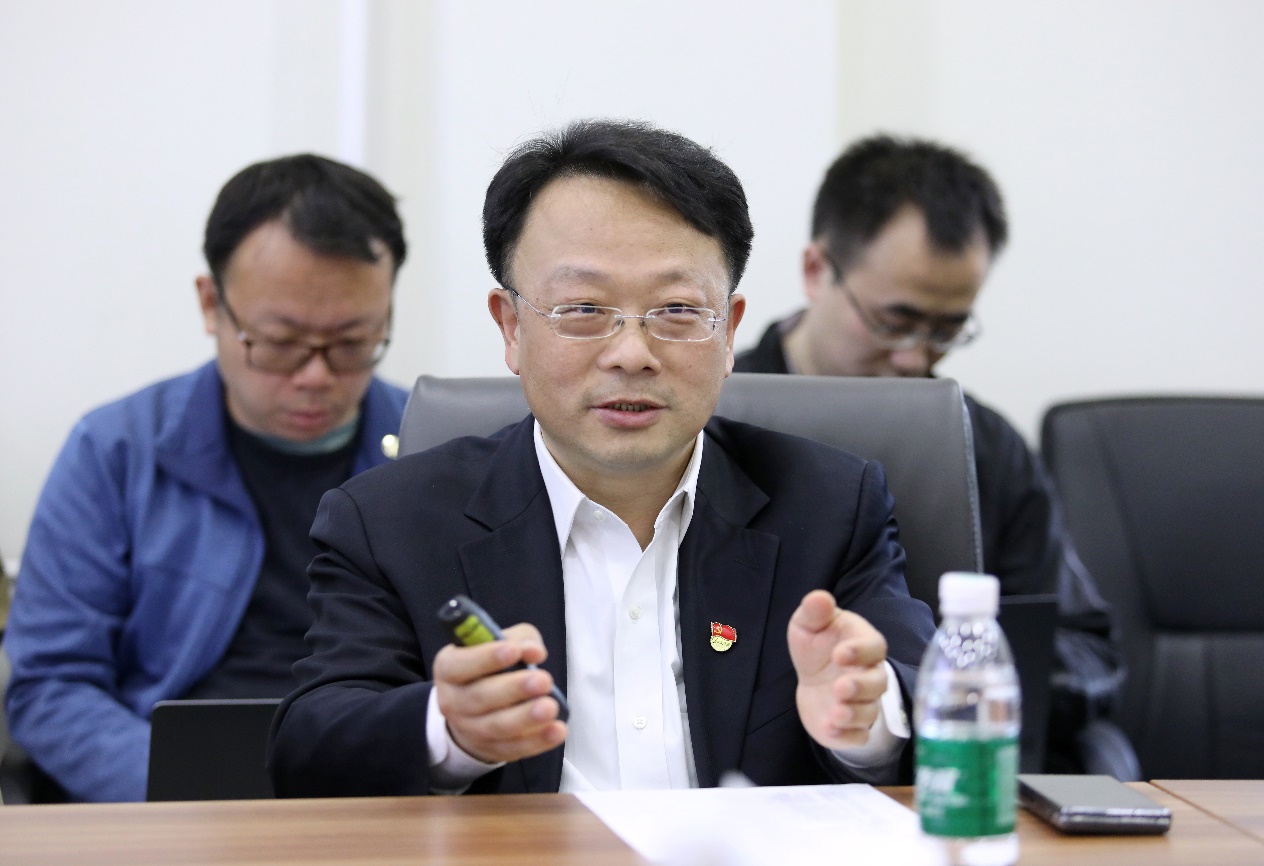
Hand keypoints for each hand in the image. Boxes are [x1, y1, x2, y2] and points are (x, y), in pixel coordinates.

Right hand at [432, 622, 566, 763]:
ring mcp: (469, 729)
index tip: (514, 650)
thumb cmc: (490, 667)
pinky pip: (513, 748)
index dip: (487, 657)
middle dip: (514, 689)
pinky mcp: (489, 749)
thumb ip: (518, 639)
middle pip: (480, 697)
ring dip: (526, 717)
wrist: (472, 708)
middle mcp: (452, 700)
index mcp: (449, 668)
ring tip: (551, 707)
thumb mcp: (500, 642)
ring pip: (497, 726)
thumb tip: (534, 652)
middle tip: (543, 681)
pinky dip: (536, 741)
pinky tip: (556, 730)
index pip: (461, 664)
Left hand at [787, 589, 888, 749]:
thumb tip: (819, 598)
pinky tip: (831, 730)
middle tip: (840, 687)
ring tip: (835, 712)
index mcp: (864, 645)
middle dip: (860, 687)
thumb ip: (815, 611)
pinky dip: (847, 736)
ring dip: (854, 714)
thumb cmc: (817, 645)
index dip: (861, 651)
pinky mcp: (853, 727)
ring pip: (870, 712)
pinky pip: (858, 736)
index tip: (839, 653)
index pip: (874, 647)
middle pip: (878, 683)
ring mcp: (864, 703)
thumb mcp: (808, 624)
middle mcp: (870, 675)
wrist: (813, 678)